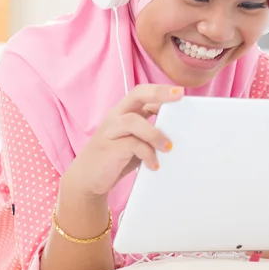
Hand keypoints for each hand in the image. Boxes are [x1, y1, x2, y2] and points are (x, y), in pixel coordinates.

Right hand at [67, 84, 183, 197]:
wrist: (87, 179)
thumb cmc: (115, 158)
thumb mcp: (135, 142)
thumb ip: (149, 133)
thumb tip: (176, 130)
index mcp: (123, 112)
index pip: (142, 93)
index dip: (161, 90)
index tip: (180, 92)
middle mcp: (116, 117)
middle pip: (137, 95)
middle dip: (158, 93)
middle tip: (179, 96)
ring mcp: (110, 131)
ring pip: (133, 121)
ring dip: (154, 134)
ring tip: (168, 148)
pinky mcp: (109, 148)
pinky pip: (132, 145)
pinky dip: (147, 154)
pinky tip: (153, 165)